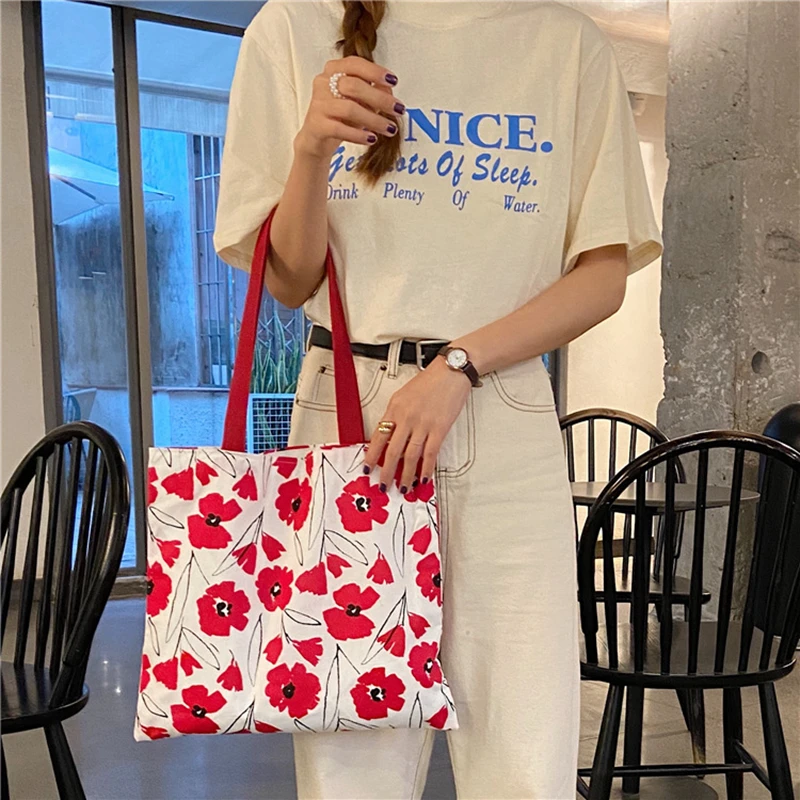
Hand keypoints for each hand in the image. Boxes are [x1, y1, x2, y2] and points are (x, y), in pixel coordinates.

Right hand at [294, 55, 404, 160]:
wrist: (317, 140)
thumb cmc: (339, 117)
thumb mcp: (360, 102)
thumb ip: (373, 93)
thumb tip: (389, 91)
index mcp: (334, 70)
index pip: (355, 64)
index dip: (375, 71)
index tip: (393, 81)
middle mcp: (323, 83)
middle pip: (354, 86)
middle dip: (380, 98)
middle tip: (398, 110)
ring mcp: (319, 104)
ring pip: (349, 109)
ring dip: (374, 120)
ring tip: (389, 129)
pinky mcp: (316, 124)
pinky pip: (340, 129)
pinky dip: (358, 135)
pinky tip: (371, 139)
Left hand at [362, 357, 471, 492]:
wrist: (451, 371)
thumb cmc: (430, 381)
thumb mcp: (403, 395)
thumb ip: (396, 415)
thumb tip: (390, 436)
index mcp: (395, 408)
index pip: (378, 436)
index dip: (372, 455)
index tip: (368, 468)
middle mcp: (406, 417)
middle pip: (392, 451)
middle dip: (386, 472)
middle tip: (383, 485)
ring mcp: (423, 424)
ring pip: (410, 456)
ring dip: (406, 475)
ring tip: (403, 487)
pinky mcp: (440, 429)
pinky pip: (430, 453)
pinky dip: (426, 468)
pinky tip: (423, 478)